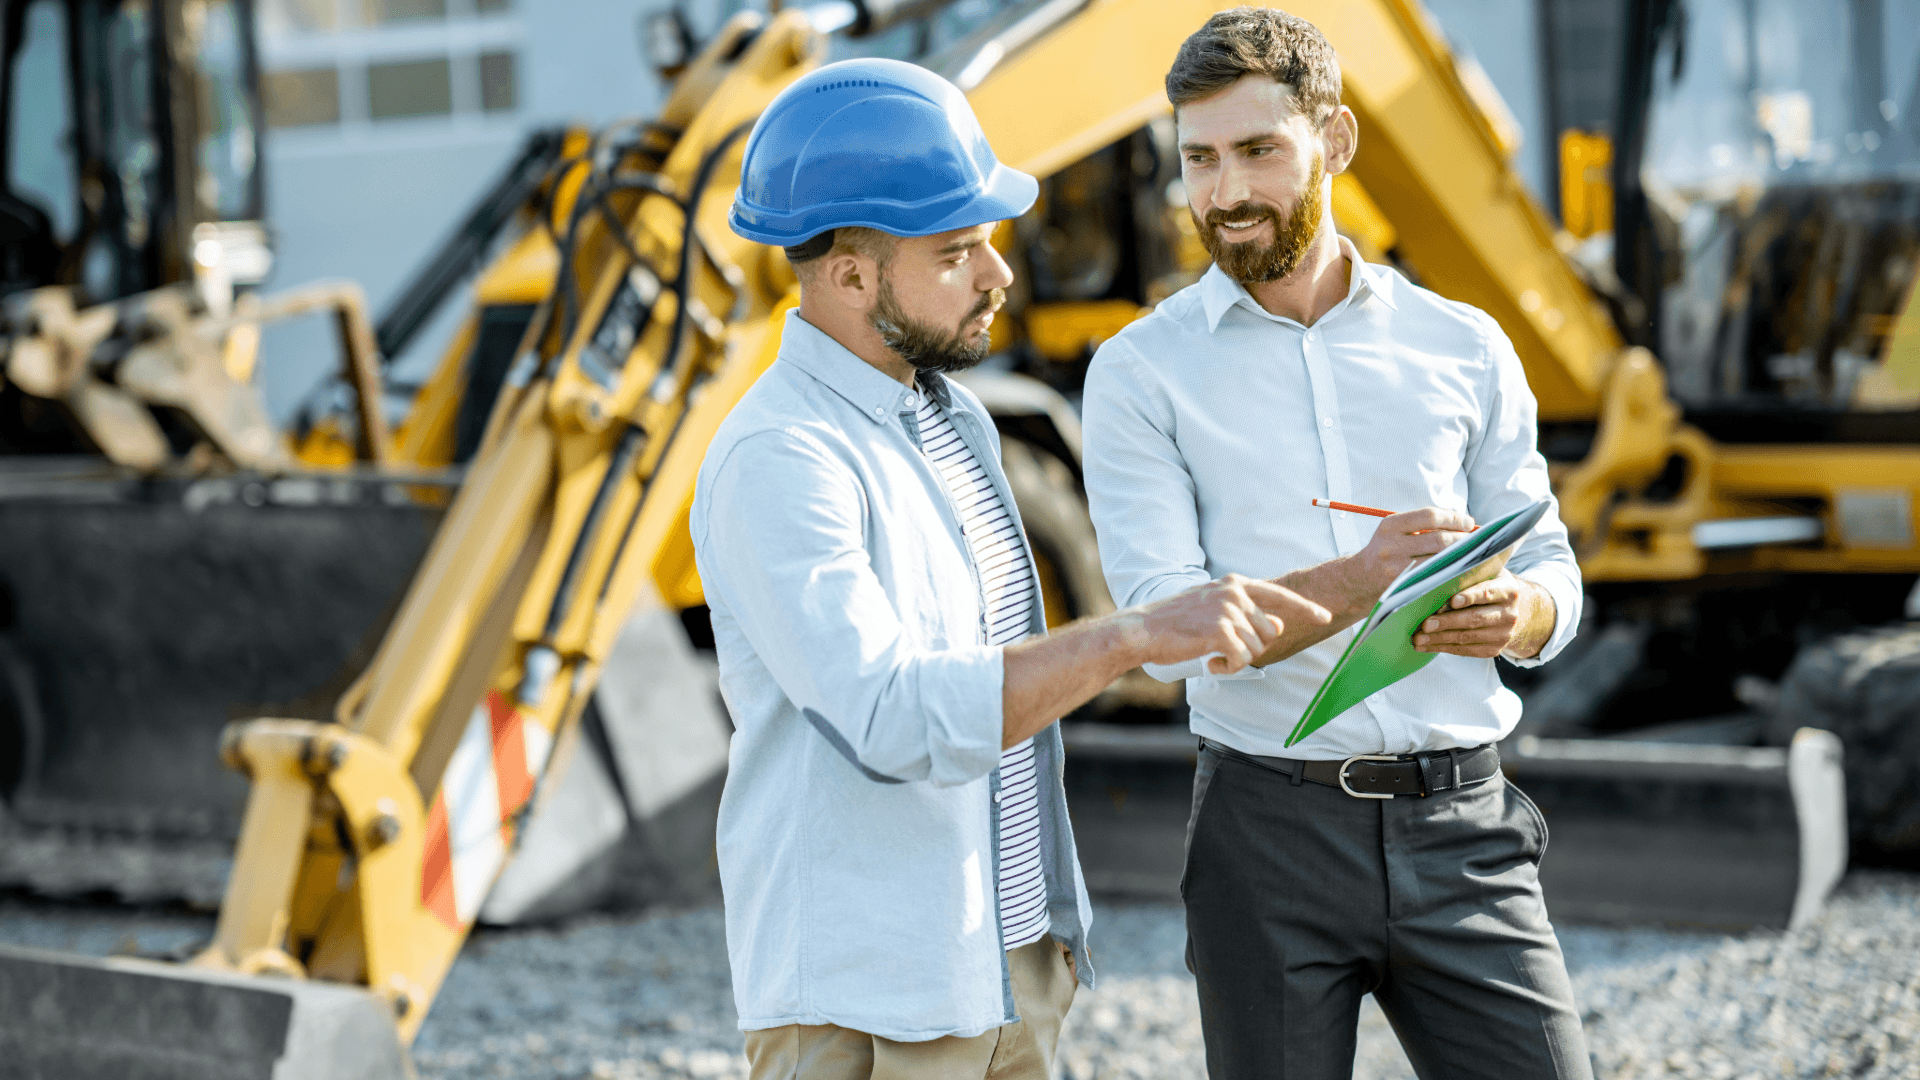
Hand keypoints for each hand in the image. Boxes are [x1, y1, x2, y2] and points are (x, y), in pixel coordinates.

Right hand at [1132, 574, 1330, 674]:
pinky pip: (1242, 660)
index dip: (1306, 608)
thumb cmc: (1177, 622)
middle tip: (1223, 649)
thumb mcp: (1214, 609)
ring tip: (1212, 655)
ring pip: (1257, 648)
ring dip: (1238, 659)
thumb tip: (1278, 623)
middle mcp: (1235, 593)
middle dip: (1252, 646)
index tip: (1326, 617)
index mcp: (1235, 583)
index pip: (1280, 595)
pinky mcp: (1220, 631)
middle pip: (1270, 631)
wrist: (1144, 629)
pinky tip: (1210, 664)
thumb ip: (1247, 613)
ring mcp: (1228, 611)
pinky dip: (1228, 668)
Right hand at [1357, 507, 1476, 595]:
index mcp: (1390, 525)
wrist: (1358, 580)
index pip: (1430, 516)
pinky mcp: (1402, 588)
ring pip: (1440, 561)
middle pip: (1439, 539)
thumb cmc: (1385, 552)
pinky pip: (1434, 578)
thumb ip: (1421, 524)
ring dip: (1461, 557)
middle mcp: (1390, 546)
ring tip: (1470, 554)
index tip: (1468, 522)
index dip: (1454, 517)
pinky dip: (1451, 573)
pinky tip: (1459, 570)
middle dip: (1462, 539)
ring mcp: (1396, 569)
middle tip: (1473, 540)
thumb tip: (1462, 520)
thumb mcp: (1394, 531)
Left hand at [1412, 570, 1552, 657]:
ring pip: (1467, 637)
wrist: (1513, 611)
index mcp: (1508, 589)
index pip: (1488, 592)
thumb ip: (1466, 572)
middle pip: (1475, 618)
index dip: (1471, 596)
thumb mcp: (1486, 574)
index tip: (1453, 601)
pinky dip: (1443, 648)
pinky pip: (1466, 651)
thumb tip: (1435, 573)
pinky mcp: (1494, 650)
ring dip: (1439, 639)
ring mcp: (1503, 634)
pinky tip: (1426, 646)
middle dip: (1447, 622)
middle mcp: (1510, 613)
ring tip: (1418, 638)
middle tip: (1425, 624)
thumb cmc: (1488, 587)